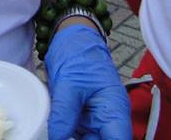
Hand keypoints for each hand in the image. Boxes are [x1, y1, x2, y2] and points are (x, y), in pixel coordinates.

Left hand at [45, 24, 130, 139]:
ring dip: (71, 138)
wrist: (70, 40)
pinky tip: (55, 131)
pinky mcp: (81, 120)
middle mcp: (108, 119)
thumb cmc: (78, 53)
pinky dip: (64, 135)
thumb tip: (58, 138)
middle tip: (61, 136)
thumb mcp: (69, 81)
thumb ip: (65, 112)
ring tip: (58, 129)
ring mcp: (94, 121)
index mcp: (114, 109)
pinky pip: (75, 135)